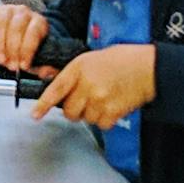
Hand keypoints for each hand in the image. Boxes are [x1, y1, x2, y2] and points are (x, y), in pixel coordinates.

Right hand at [0, 2, 48, 71]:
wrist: (17, 32)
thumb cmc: (28, 43)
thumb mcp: (40, 55)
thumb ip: (44, 66)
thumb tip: (46, 73)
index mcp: (39, 21)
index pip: (34, 32)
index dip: (27, 50)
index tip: (24, 65)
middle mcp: (24, 13)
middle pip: (17, 28)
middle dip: (13, 50)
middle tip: (11, 66)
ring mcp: (8, 10)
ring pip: (3, 23)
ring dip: (1, 45)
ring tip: (2, 60)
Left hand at [33, 43, 156, 126]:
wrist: (148, 68)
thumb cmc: (121, 60)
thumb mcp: (91, 58)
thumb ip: (73, 73)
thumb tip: (55, 83)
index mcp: (79, 68)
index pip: (56, 89)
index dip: (43, 104)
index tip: (35, 114)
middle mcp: (87, 84)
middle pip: (68, 110)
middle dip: (73, 109)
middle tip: (85, 100)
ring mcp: (99, 100)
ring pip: (85, 119)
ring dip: (90, 114)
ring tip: (103, 99)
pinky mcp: (112, 112)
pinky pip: (101, 124)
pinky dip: (105, 119)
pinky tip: (112, 106)